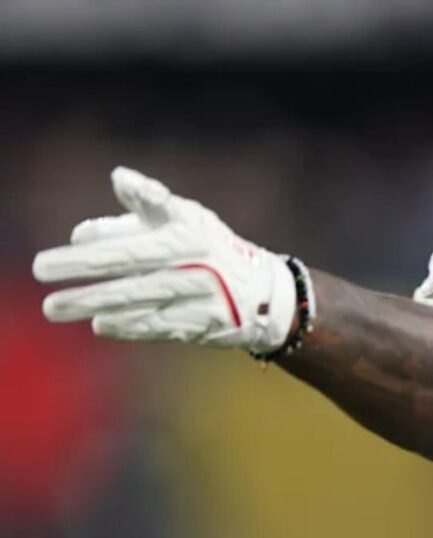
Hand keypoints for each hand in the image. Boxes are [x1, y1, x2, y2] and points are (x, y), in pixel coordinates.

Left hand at [32, 167, 295, 352]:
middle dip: (85, 271)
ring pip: (140, 300)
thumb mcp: (184, 219)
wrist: (263, 293)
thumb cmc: (212, 249)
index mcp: (189, 233)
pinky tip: (100, 324)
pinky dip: (128, 325)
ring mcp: (202, 296)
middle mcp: (197, 263)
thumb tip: (82, 231)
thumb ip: (135, 216)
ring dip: (95, 303)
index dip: (101, 239)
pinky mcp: (204, 324)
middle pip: (133, 268)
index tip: (67, 242)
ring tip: (56, 307)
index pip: (137, 237)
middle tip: (42, 270)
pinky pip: (159, 325)